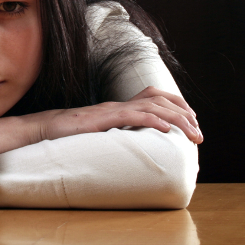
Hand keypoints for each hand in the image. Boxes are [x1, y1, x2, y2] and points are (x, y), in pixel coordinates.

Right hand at [37, 86, 201, 144]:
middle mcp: (119, 104)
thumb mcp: (99, 134)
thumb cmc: (70, 134)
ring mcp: (112, 109)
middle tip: (198, 134)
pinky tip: (165, 128)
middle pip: (159, 98)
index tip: (191, 122)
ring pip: (152, 105)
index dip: (176, 106)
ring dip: (177, 118)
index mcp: (119, 108)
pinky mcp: (104, 118)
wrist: (46, 129)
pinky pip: (133, 115)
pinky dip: (153, 119)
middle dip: (184, 113)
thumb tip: (134, 147)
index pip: (154, 97)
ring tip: (192, 132)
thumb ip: (116, 135)